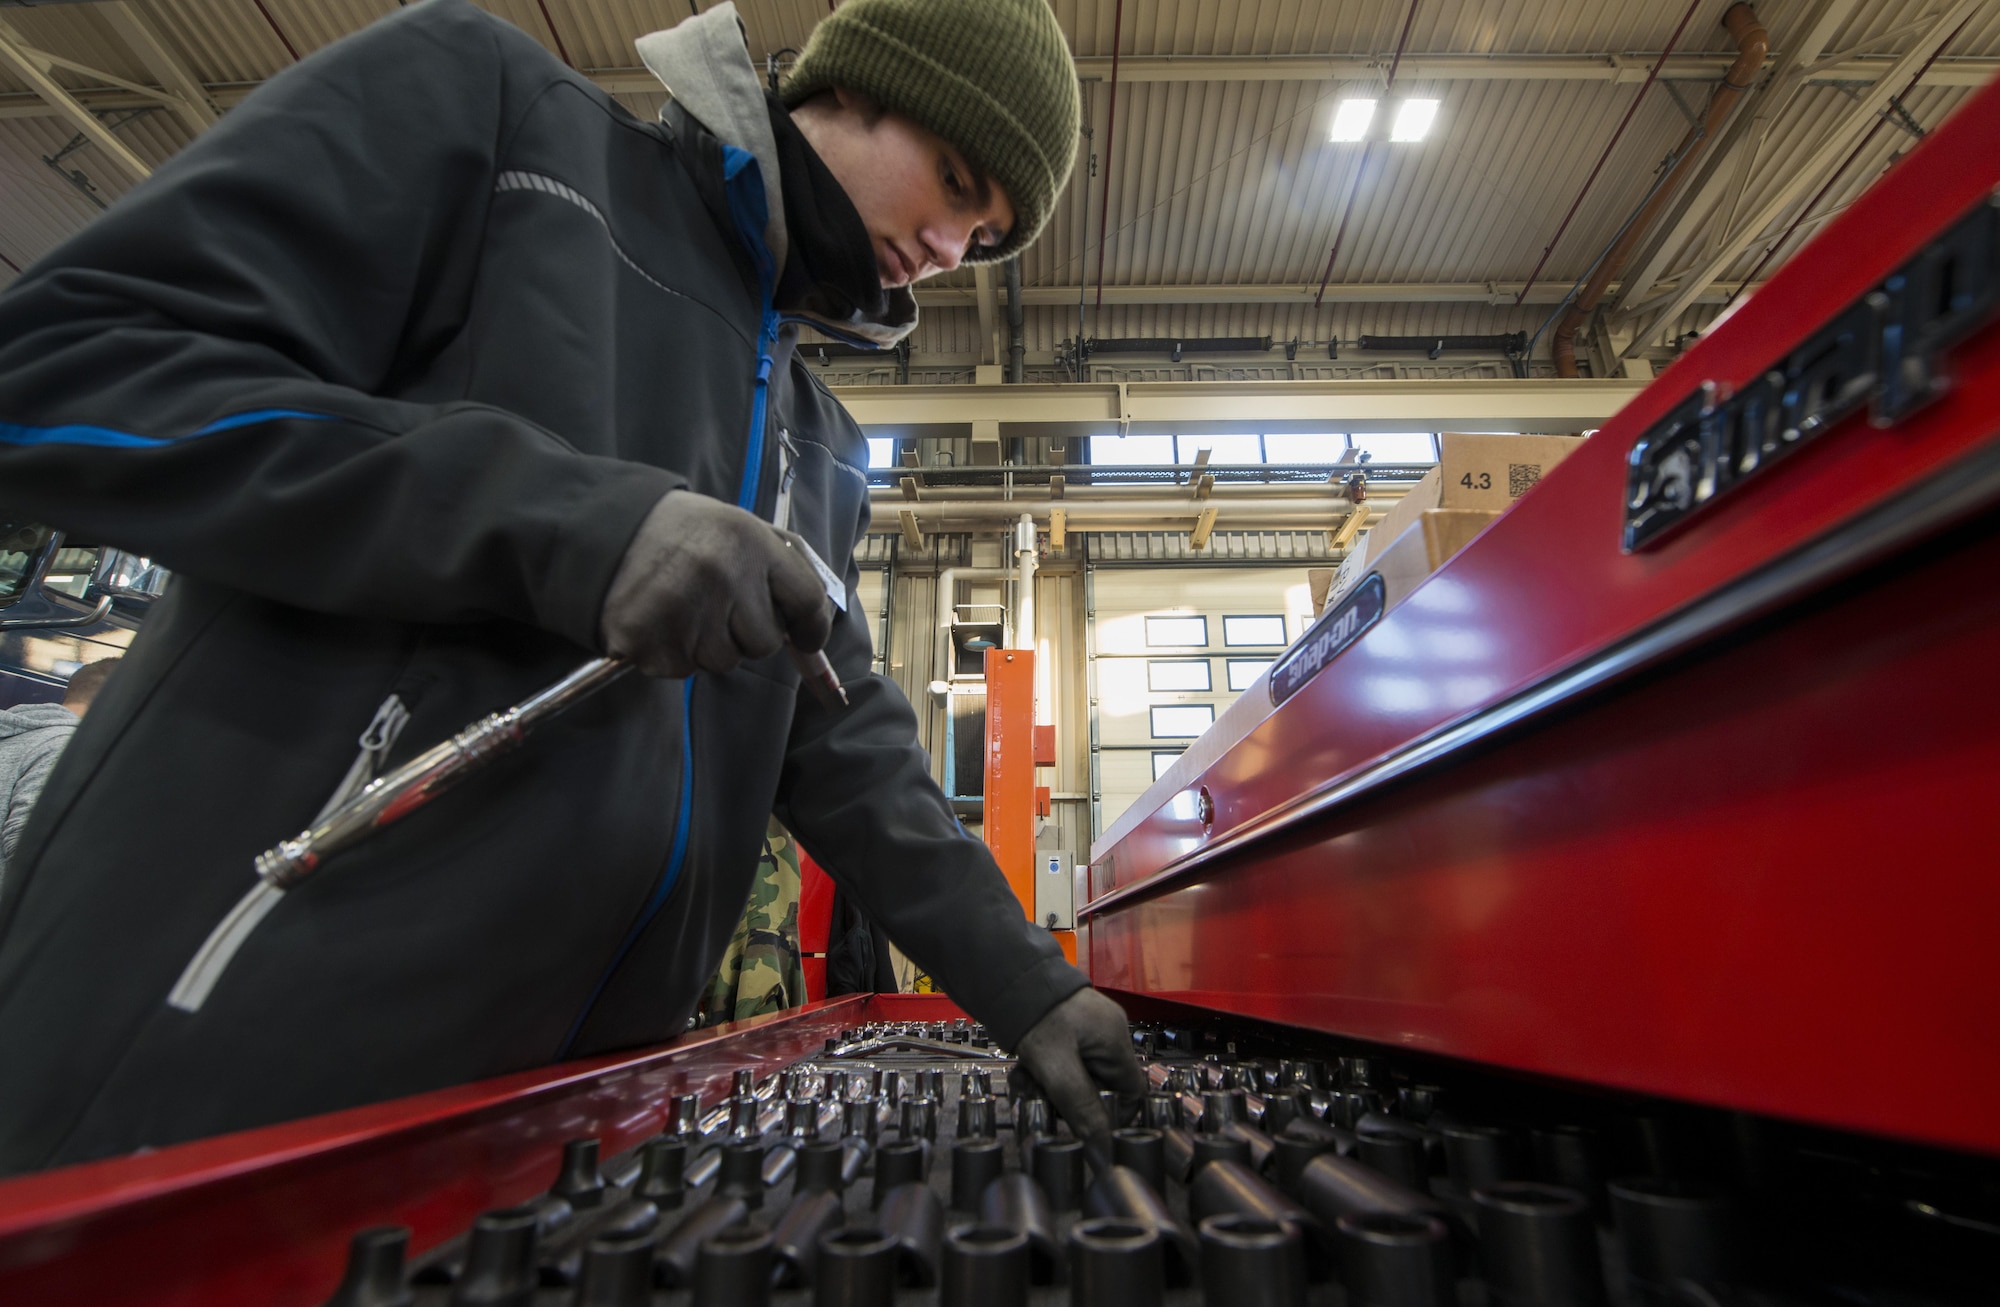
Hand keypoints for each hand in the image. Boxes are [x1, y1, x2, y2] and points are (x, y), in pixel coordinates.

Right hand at [600, 490, 832, 677]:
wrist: (602, 532)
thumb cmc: (682, 534)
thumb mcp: (738, 529)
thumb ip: (781, 568)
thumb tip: (815, 623)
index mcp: (750, 541)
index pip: (807, 600)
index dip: (811, 628)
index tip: (805, 637)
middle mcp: (723, 575)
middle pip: (764, 643)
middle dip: (746, 634)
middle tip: (717, 606)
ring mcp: (686, 611)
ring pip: (724, 662)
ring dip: (708, 646)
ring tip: (683, 608)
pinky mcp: (651, 642)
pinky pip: (685, 670)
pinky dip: (675, 654)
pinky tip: (660, 621)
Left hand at [1010, 987, 1147, 1168]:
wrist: (1007, 978)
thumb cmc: (1034, 1013)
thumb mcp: (1056, 1067)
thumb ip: (1080, 1106)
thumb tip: (1100, 1145)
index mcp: (1115, 1041)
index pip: (1132, 1092)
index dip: (1114, 1115)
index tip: (1088, 1126)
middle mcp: (1107, 1034)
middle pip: (1100, 1087)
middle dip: (1070, 1100)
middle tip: (1044, 1099)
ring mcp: (1088, 1030)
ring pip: (1078, 1076)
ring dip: (1052, 1087)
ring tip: (1028, 1081)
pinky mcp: (1069, 1029)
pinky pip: (1065, 1062)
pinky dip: (1045, 1071)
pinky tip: (1026, 1069)